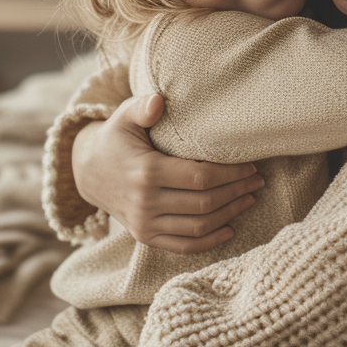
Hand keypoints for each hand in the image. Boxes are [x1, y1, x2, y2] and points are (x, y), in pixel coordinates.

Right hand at [71, 94, 264, 253]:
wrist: (88, 171)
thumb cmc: (116, 137)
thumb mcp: (124, 116)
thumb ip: (142, 107)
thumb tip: (159, 101)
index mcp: (147, 171)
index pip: (200, 178)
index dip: (230, 174)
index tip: (250, 165)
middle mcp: (146, 202)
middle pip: (204, 203)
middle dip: (237, 192)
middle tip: (258, 180)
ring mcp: (144, 224)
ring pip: (198, 227)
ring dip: (229, 214)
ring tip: (249, 198)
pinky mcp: (145, 236)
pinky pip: (182, 245)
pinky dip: (209, 241)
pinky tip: (230, 229)